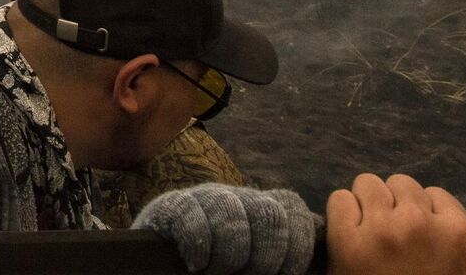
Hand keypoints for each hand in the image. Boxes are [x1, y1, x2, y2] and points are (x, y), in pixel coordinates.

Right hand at [133, 184, 316, 274]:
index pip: (291, 208)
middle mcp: (234, 199)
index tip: (288, 273)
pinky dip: (200, 245)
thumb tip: (306, 266)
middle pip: (268, 213)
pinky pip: (192, 216)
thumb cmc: (219, 272)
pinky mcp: (171, 207)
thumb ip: (279, 258)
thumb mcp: (254, 265)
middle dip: (267, 253)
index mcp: (260, 210)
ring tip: (220, 273)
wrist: (159, 269)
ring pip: (231, 212)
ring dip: (231, 253)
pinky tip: (198, 266)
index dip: (297, 243)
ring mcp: (202, 199)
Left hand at [326, 174, 465, 274]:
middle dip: (398, 203)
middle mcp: (418, 224)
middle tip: (395, 233)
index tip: (421, 236)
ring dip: (369, 203)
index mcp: (457, 232)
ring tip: (372, 231)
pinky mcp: (346, 240)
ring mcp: (380, 230)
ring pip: (368, 185)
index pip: (436, 194)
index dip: (428, 214)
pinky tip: (350, 234)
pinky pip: (339, 200)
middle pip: (401, 184)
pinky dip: (342, 212)